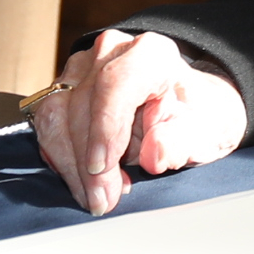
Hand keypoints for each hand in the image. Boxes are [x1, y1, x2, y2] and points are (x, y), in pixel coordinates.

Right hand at [30, 29, 246, 212]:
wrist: (186, 110)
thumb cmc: (196, 117)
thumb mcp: (205, 133)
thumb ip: (182, 142)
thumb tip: (155, 154)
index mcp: (151, 55)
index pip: (115, 84)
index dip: (104, 129)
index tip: (102, 168)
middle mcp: (111, 53)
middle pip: (82, 105)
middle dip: (87, 162)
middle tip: (103, 200)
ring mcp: (82, 68)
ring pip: (55, 115)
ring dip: (71, 164)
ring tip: (96, 196)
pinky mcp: (63, 89)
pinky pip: (48, 126)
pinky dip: (63, 159)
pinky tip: (86, 181)